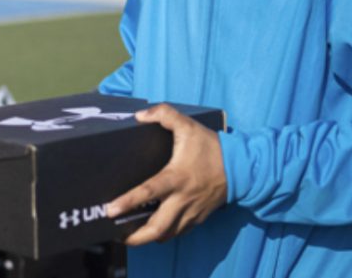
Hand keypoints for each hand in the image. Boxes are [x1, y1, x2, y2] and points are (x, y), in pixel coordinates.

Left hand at [106, 104, 226, 244]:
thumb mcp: (188, 125)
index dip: (128, 202)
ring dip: (148, 238)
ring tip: (130, 235)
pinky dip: (164, 234)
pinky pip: (178, 233)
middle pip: (157, 228)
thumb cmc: (212, 147)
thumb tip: (140, 115)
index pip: (148, 193)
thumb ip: (164, 114)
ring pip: (167, 235)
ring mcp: (191, 212)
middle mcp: (182, 199)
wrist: (241, 167)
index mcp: (176, 177)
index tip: (110, 210)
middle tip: (117, 235)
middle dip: (135, 237)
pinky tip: (153, 230)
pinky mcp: (198, 218)